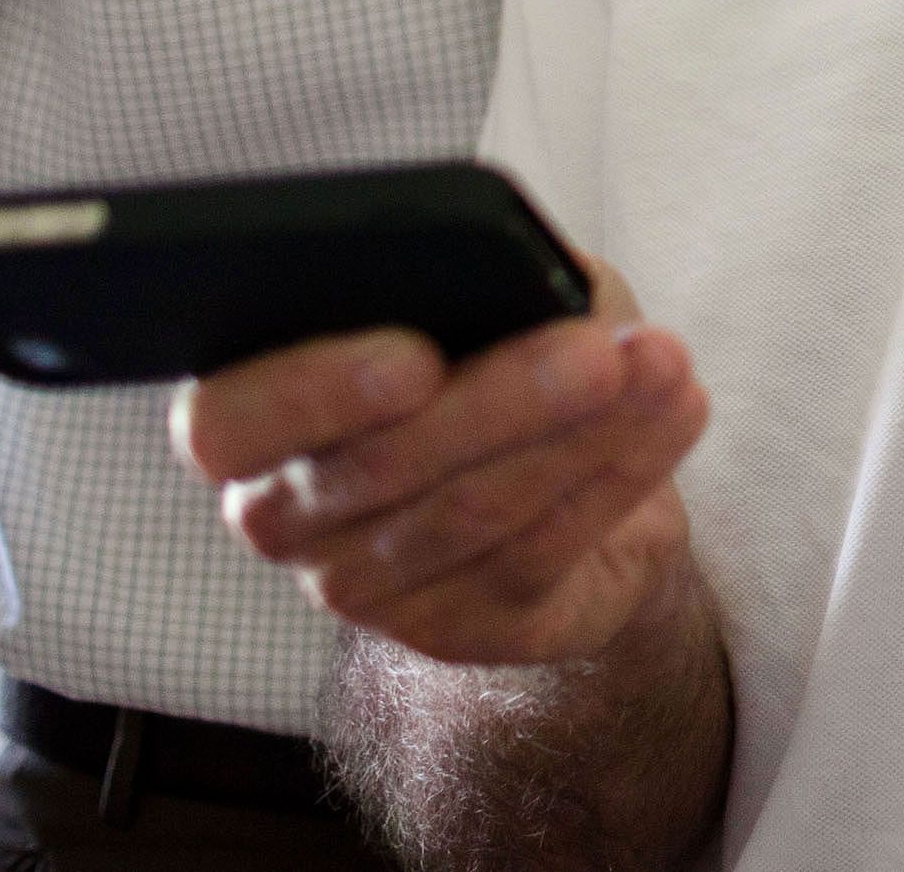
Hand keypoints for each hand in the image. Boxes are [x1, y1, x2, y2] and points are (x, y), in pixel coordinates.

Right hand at [173, 256, 710, 668]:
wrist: (569, 473)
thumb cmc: (499, 349)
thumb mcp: (488, 293)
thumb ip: (481, 275)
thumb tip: (521, 275)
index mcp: (258, 421)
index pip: (227, 426)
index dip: (313, 394)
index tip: (416, 355)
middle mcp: (292, 517)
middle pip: (381, 467)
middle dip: (502, 401)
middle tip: (597, 351)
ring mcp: (371, 588)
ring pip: (473, 511)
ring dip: (584, 434)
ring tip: (663, 363)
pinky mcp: (464, 628)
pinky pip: (542, 551)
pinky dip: (622, 471)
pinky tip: (676, 411)